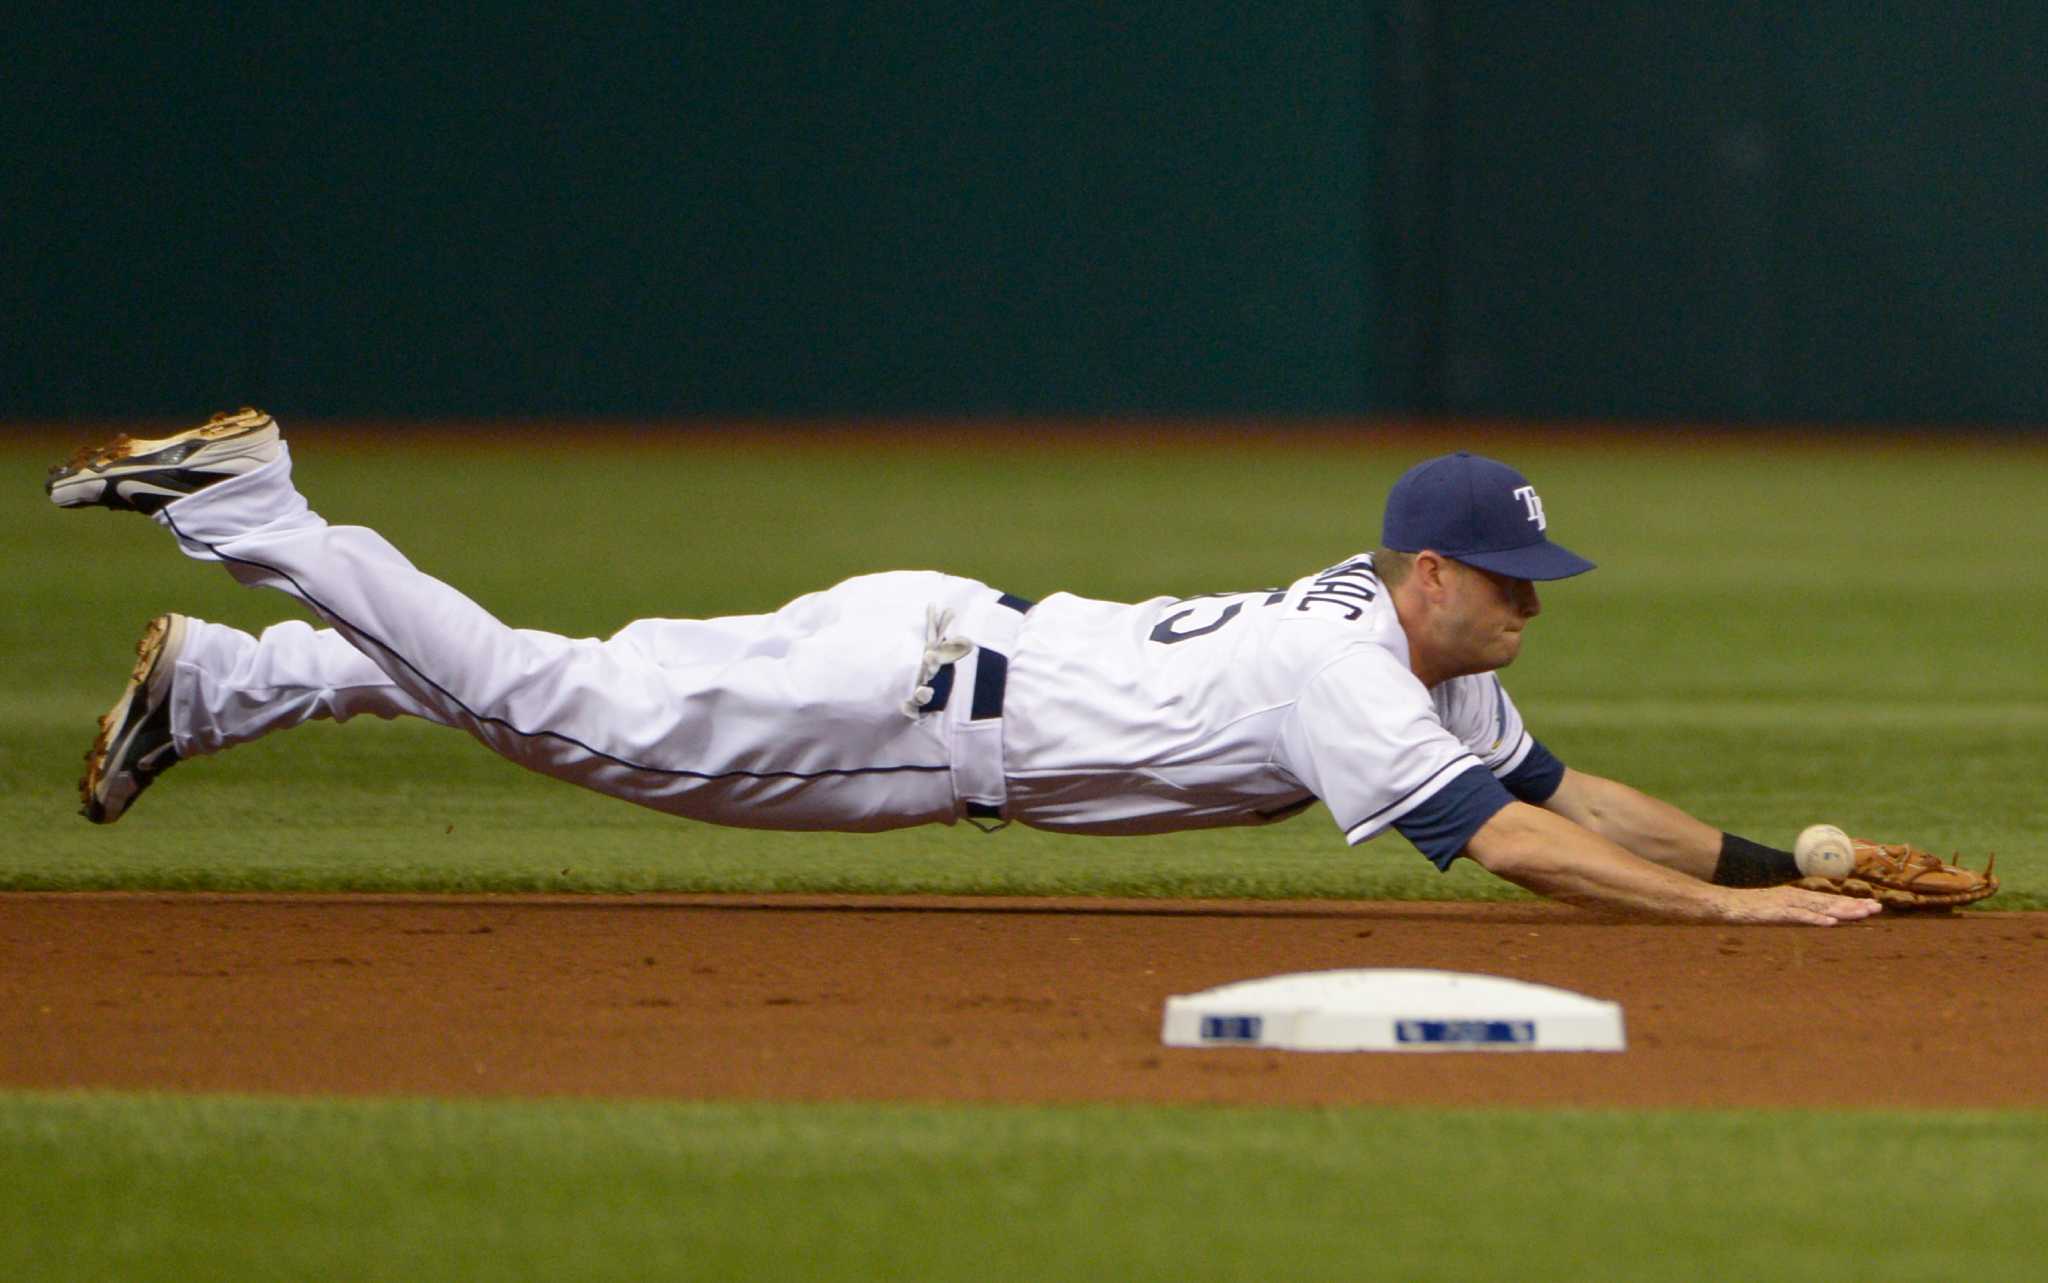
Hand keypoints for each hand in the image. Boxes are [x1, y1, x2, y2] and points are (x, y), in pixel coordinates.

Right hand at [1720, 884, 1883, 925]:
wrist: (1722, 904)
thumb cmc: (1745, 909)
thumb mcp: (1772, 911)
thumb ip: (1789, 913)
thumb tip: (1806, 918)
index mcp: (1794, 897)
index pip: (1827, 900)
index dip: (1849, 902)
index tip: (1870, 905)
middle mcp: (1794, 897)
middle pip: (1829, 902)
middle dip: (1853, 905)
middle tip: (1877, 908)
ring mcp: (1785, 904)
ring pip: (1819, 907)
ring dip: (1842, 910)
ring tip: (1862, 913)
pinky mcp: (1775, 913)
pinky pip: (1799, 916)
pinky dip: (1815, 919)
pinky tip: (1831, 922)